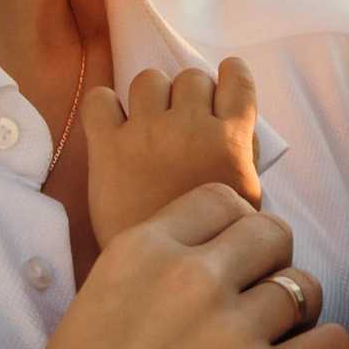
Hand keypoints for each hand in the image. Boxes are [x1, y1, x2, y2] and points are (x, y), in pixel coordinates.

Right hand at [0, 185, 343, 348]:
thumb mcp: (85, 317)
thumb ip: (140, 287)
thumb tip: (174, 280)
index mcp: (138, 252)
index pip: (223, 202)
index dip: (238, 235)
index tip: (234, 270)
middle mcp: (188, 278)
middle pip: (276, 235)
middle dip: (275, 269)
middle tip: (262, 315)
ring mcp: (229, 330)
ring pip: (308, 291)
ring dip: (300, 322)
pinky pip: (333, 346)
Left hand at [82, 60, 263, 241]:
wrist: (157, 274)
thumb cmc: (207, 238)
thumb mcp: (247, 198)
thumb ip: (245, 154)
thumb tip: (234, 118)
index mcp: (230, 140)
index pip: (236, 77)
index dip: (229, 74)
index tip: (221, 83)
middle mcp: (190, 128)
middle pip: (190, 77)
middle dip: (187, 94)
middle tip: (182, 121)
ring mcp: (147, 134)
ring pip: (149, 79)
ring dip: (151, 95)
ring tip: (149, 122)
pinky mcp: (108, 146)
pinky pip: (101, 99)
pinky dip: (105, 106)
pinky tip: (114, 124)